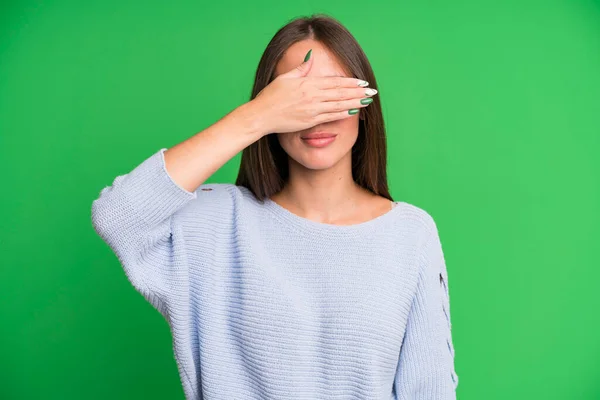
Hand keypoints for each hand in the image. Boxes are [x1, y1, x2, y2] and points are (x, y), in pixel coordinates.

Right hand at [249, 52, 377, 135]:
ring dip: (355, 102)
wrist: (261, 116)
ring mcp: (312, 109)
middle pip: (340, 92)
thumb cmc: (270, 96)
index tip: (362, 82)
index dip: (350, 82)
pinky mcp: (310, 120)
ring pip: (338, 104)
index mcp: (307, 83)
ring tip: (367, 101)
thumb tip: (311, 55)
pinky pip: (330, 116)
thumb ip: (301, 68)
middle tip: (372, 91)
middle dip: (358, 92)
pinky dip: (343, 114)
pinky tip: (353, 111)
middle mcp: (312, 95)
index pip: (334, 81)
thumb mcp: (285, 78)